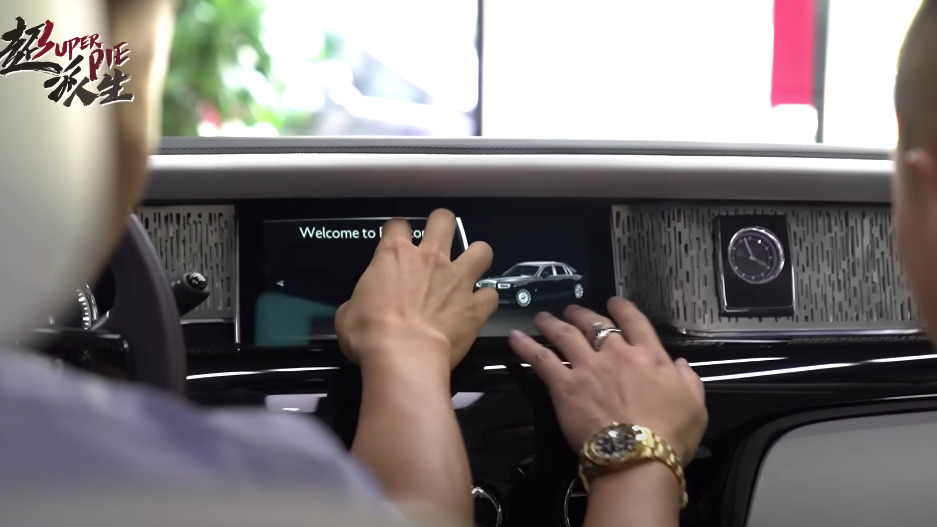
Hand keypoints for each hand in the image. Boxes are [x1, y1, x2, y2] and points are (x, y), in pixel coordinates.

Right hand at [336, 209, 498, 370]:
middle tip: (439, 240)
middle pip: (443, 220)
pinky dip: (485, 300)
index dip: (396, 232)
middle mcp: (430, 258)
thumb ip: (360, 301)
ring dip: (476, 257)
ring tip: (470, 269)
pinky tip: (478, 307)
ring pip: (480, 249)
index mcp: (394, 255)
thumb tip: (361, 307)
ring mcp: (457, 279)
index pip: (397, 225)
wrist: (403, 355)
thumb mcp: (348, 313)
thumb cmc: (369, 333)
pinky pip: (490, 295)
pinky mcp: (475, 305)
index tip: (396, 242)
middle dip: (442, 225)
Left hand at [508, 297, 706, 463]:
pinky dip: (527, 346)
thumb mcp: (696, 406)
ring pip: (565, 335)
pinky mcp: (564, 386)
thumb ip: (688, 380)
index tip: (613, 303)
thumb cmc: (671, 435)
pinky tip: (515, 338)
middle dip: (582, 314)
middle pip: (595, 324)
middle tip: (572, 310)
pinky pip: (541, 360)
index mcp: (650, 356)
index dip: (622, 309)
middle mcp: (616, 354)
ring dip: (552, 323)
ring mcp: (588, 367)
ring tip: (542, 317)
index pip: (634, 322)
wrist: (638, 456)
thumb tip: (680, 364)